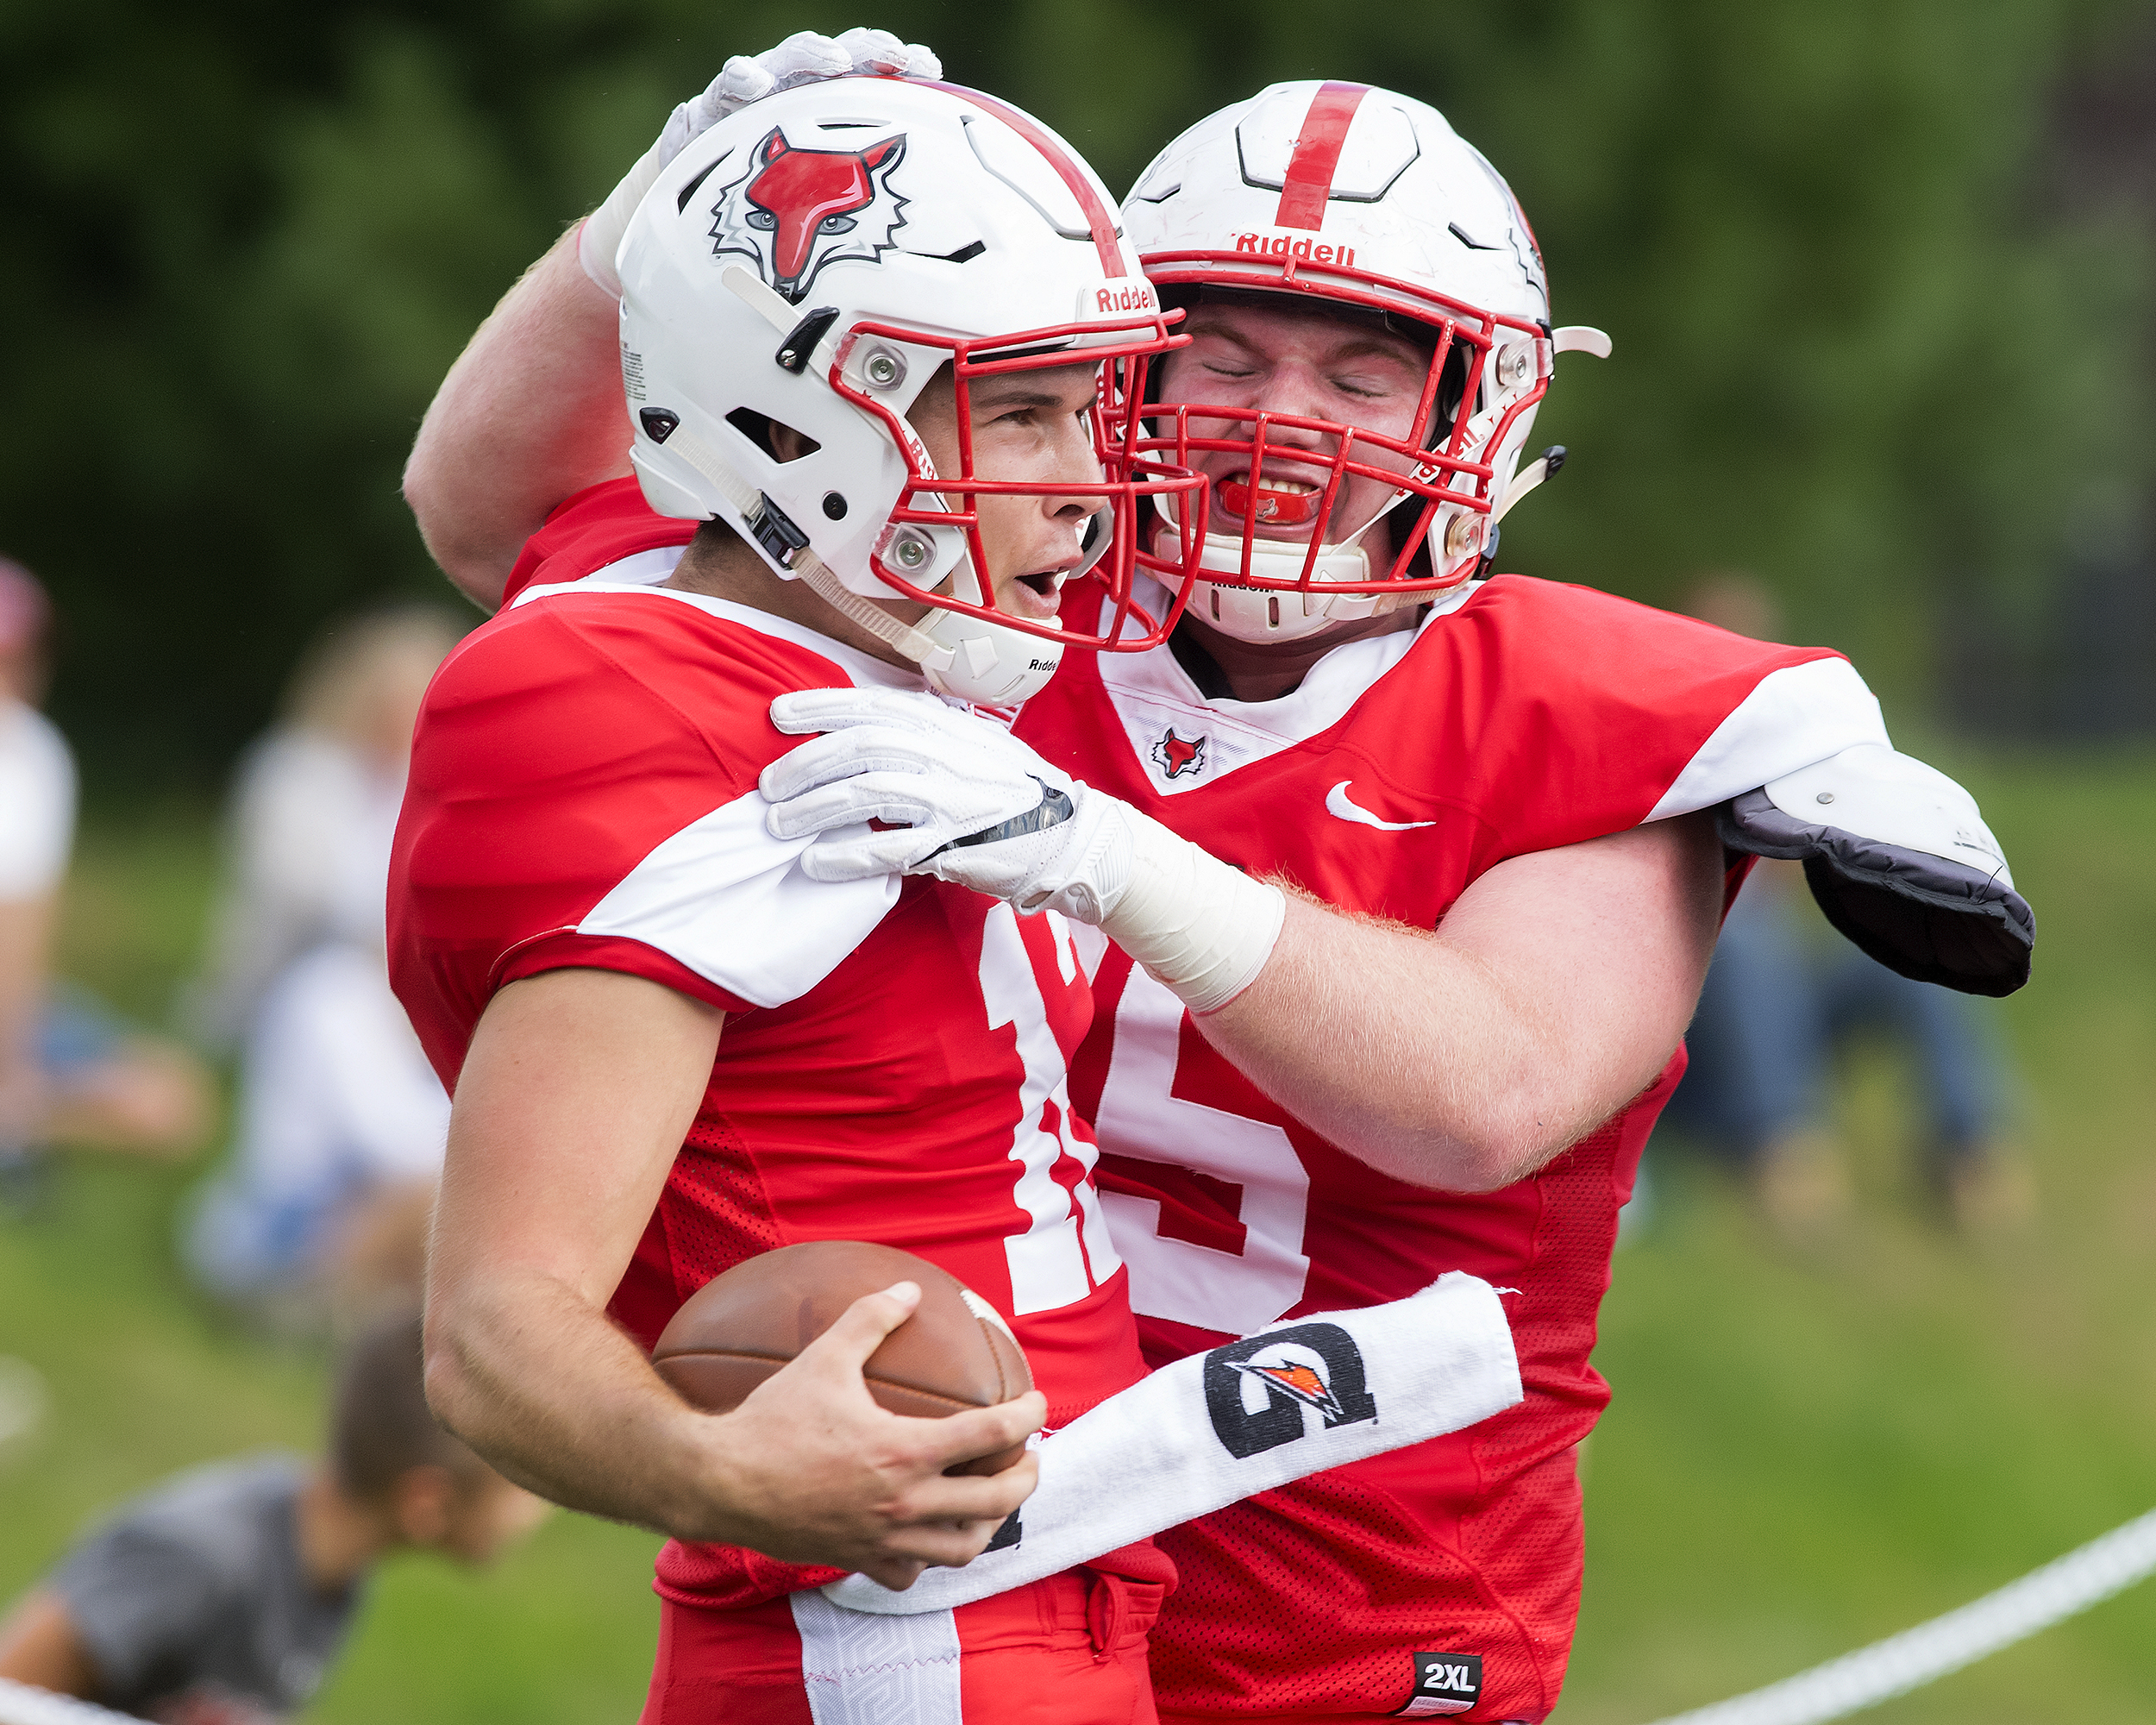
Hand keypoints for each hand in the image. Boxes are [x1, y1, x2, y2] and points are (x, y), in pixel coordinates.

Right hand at [578, 28, 943, 295]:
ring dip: (810, 55)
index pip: (867, 72)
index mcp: (825, 107)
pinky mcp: (707, 113)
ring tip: (834, 60)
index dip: (896, 63)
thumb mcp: (822, 205)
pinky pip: (723, 91)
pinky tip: (753, 84)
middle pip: (832, 58)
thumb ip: (862, 203)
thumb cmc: (768, 204)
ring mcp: (751, 98)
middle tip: (892, 56)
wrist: (695, 212)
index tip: (927, 66)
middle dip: (865, 50)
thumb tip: (927, 226)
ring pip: (784, 62)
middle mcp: (792, 93)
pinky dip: (739, 82)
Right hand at [695, 1280, 1044, 1589]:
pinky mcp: (858, 1561)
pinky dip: (929, 1558)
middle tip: (1029, 1458)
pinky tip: (928, 1537)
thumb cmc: (772, 1419)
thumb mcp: (824, 1357)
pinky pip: (911, 1574)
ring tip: (993, 1502)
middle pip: (995, 1501)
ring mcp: (884, 1540)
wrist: (719, 1484)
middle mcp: (904, 1503)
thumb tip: (909, 1290)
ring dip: (988, 1525)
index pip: (992, 1436)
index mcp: (905, 1451)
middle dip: (1025, 1478)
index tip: (1037, 1403)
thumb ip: (870, 1318)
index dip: (1027, 1417)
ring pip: (962, 1548)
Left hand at [762, 688, 1136, 922]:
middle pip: (861, 746)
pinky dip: (847, 855)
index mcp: (949, 725)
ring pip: (868, 792)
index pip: (875, 704)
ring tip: (779, 824)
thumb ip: (926, 733)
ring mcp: (954, 798)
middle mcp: (949, 753)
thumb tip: (865, 726)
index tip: (779, 715)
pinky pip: (890, 848)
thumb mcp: (974, 745)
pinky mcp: (958, 844)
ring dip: (815, 807)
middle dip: (806, 762)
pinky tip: (817, 862)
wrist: (1072, 836)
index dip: (822, 705)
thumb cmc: (1015, 793)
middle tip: (768, 785)